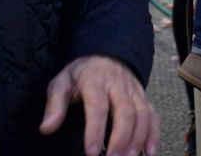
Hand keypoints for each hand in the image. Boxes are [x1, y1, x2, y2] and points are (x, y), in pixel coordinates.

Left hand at [39, 55, 159, 155]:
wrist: (105, 54)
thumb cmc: (81, 74)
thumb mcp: (62, 82)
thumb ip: (54, 105)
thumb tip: (46, 128)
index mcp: (95, 79)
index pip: (97, 105)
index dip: (95, 130)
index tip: (91, 152)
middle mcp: (118, 84)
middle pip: (125, 111)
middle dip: (120, 138)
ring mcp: (134, 91)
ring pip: (142, 114)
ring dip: (138, 139)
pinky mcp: (143, 97)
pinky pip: (153, 115)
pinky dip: (154, 134)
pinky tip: (150, 152)